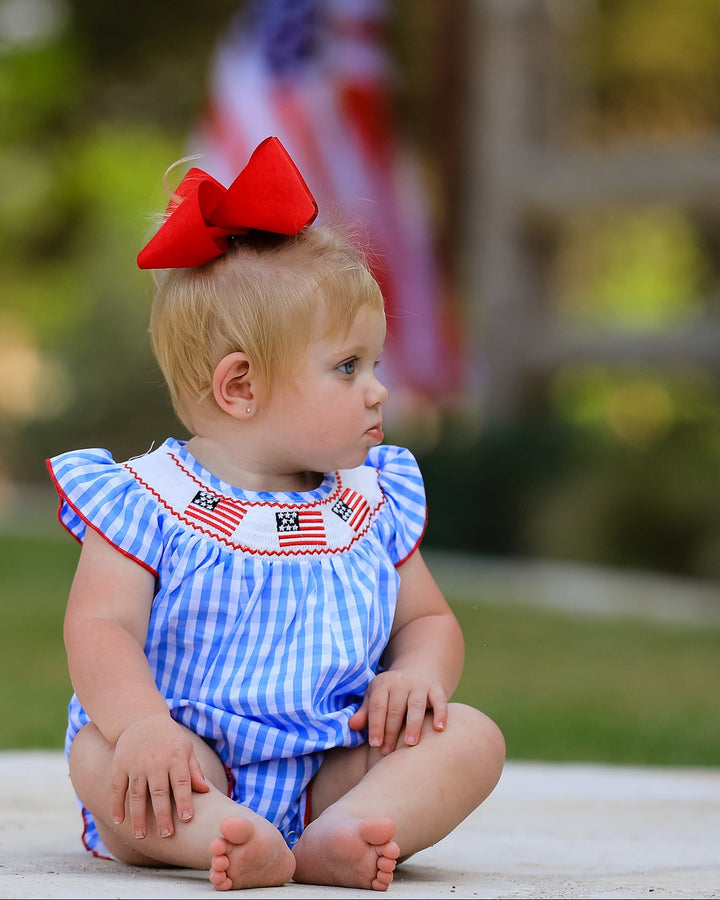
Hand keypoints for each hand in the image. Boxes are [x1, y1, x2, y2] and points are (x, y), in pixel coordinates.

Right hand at [110, 713, 209, 839]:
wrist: (141, 719)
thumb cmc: (169, 738)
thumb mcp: (186, 749)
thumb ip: (194, 770)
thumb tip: (206, 791)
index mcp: (175, 757)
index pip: (182, 783)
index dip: (185, 801)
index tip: (187, 819)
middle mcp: (156, 761)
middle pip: (159, 793)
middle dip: (163, 816)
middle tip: (167, 835)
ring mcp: (136, 764)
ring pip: (137, 795)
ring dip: (138, 817)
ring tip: (141, 836)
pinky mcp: (119, 765)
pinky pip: (118, 788)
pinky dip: (117, 805)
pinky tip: (119, 821)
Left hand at [348, 669, 447, 754]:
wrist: (414, 676)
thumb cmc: (389, 696)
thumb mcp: (374, 698)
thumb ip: (365, 713)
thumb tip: (352, 725)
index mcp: (383, 684)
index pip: (378, 705)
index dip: (376, 725)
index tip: (375, 744)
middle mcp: (401, 682)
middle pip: (396, 708)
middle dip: (391, 731)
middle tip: (388, 752)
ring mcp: (419, 685)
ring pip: (416, 705)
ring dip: (413, 725)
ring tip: (410, 744)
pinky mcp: (435, 689)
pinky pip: (439, 701)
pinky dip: (440, 714)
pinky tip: (439, 729)